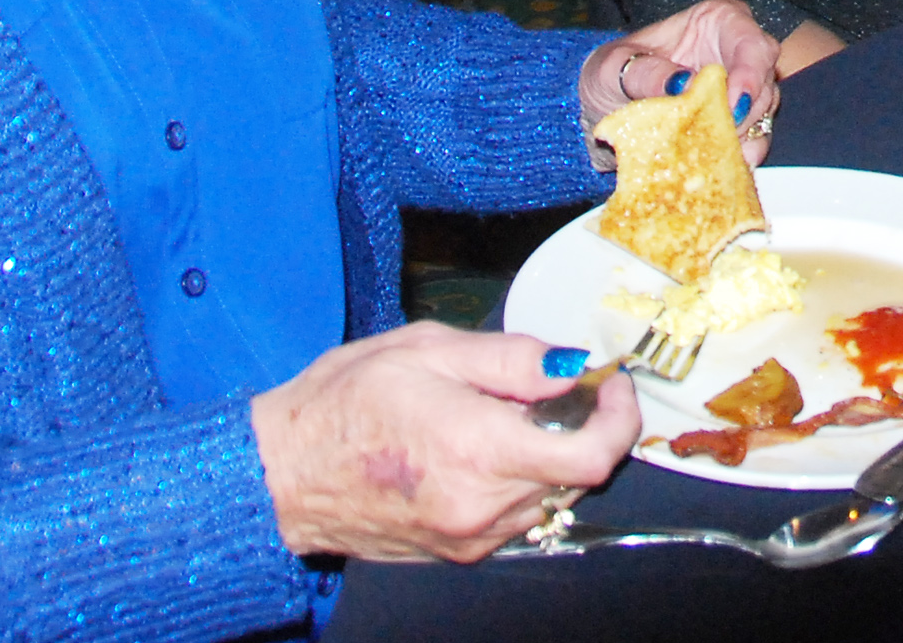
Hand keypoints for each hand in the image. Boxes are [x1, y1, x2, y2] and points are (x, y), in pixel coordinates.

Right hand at [251, 322, 637, 562]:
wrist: (282, 474)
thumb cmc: (345, 401)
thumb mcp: (427, 349)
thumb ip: (510, 359)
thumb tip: (571, 367)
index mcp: (479, 449)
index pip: (591, 457)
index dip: (620, 419)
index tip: (612, 385)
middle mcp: (482, 506)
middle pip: (576, 476)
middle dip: (581, 427)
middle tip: (556, 385)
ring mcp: (469, 538)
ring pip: (548, 498)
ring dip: (550, 456)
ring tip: (506, 413)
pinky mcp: (457, 553)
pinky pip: (515, 516)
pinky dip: (519, 480)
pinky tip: (483, 447)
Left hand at [578, 0, 784, 162]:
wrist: (600, 108)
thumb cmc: (610, 73)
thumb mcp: (614, 67)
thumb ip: (647, 73)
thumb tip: (685, 85)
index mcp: (717, 20)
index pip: (750, 41)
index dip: (750, 72)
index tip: (733, 104)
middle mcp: (736, 51)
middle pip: (764, 78)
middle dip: (747, 111)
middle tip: (718, 135)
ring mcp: (740, 88)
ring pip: (763, 112)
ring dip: (743, 136)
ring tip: (714, 155)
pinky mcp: (736, 123)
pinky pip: (754, 140)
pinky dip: (741, 155)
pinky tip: (721, 166)